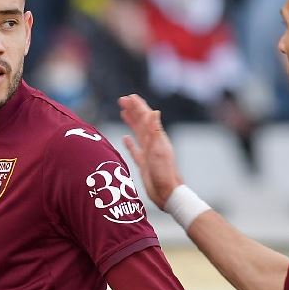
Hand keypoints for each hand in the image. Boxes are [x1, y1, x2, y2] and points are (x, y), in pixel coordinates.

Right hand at [118, 94, 182, 208]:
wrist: (166, 192)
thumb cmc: (164, 172)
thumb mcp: (158, 150)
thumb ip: (155, 131)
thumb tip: (154, 111)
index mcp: (156, 138)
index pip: (146, 117)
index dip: (138, 106)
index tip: (130, 96)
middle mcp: (152, 143)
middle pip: (141, 122)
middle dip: (133, 110)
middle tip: (122, 100)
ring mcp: (148, 152)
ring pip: (137, 132)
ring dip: (131, 122)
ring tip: (123, 112)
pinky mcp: (143, 163)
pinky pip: (134, 149)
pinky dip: (129, 142)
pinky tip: (125, 138)